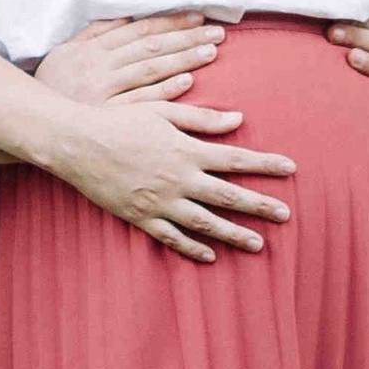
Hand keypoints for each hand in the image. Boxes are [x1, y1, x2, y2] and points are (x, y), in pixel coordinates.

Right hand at [35, 10, 225, 105]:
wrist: (31, 123)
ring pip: (150, 70)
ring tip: (211, 51)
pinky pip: (141, 102)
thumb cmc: (52, 86)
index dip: (170, 23)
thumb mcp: (67, 52)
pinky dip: (164, 90)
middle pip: (151, 47)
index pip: (140, 30)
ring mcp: (105, 92)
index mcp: (94, 48)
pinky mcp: (108, 117)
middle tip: (217, 33)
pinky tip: (187, 82)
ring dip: (183, 59)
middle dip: (186, 38)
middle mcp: (100, 66)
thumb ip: (96, 33)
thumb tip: (126, 18)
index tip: (198, 18)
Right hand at [47, 93, 294, 265]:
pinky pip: (172, 238)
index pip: (236, 158)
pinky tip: (211, 256)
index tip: (291, 169)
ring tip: (259, 244)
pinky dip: (193, 249)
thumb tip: (239, 119)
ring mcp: (160, 202)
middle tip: (286, 215)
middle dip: (260, 206)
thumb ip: (202, 118)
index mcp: (186, 150)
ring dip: (234, 234)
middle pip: (228, 196)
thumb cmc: (118, 121)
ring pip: (205, 223)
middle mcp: (178, 180)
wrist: (77, 144)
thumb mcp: (161, 112)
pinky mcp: (141, 218)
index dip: (266, 164)